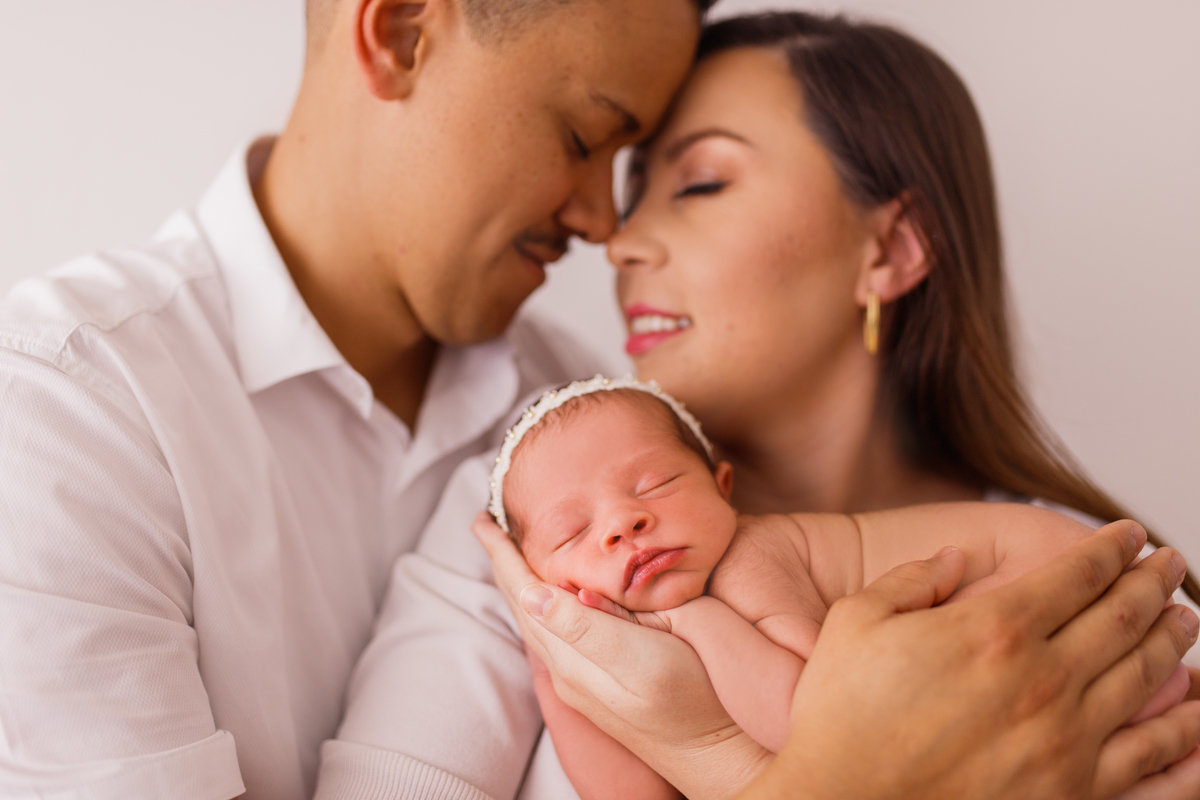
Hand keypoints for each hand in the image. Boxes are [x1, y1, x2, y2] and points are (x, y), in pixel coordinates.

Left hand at [473, 512, 769, 799]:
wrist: (718, 755)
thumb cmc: (693, 702)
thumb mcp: (642, 660)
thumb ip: (587, 628)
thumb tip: (533, 593)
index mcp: (573, 657)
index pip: (525, 593)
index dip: (505, 554)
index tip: (485, 519)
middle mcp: (569, 670)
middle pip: (524, 605)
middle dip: (505, 563)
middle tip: (488, 523)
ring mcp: (584, 679)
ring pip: (538, 619)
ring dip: (521, 582)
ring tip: (510, 551)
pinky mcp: (603, 683)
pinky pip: (557, 631)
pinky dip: (544, 601)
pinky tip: (551, 595)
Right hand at [741, 521, 1199, 799]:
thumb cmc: (842, 717)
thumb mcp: (855, 620)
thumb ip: (912, 578)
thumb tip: (956, 557)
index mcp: (995, 629)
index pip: (1078, 574)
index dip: (1112, 548)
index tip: (1130, 534)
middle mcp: (1044, 678)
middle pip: (1123, 617)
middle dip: (1153, 583)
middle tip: (1169, 563)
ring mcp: (1066, 738)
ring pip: (1146, 677)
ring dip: (1173, 641)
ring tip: (1187, 619)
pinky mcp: (1072, 791)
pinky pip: (1152, 760)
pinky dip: (1186, 733)